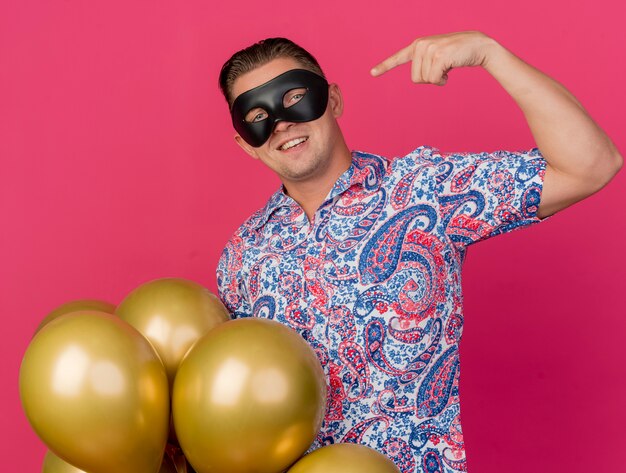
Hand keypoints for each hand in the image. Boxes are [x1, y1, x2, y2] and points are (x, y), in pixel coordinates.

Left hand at [370, 31, 497, 84]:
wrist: (478, 46)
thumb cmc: (457, 54)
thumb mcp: (437, 57)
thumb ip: (424, 64)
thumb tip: (417, 78)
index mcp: (417, 45)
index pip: (398, 57)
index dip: (385, 66)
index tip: (372, 73)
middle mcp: (421, 45)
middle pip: (415, 79)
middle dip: (429, 79)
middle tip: (441, 69)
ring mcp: (429, 49)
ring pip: (425, 80)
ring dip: (437, 79)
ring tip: (447, 66)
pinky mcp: (439, 56)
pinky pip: (434, 79)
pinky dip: (443, 80)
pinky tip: (450, 70)